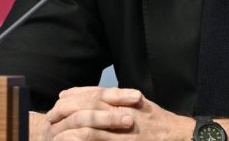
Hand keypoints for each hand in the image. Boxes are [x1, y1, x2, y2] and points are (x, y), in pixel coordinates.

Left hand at [42, 86, 193, 139]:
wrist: (177, 136)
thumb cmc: (156, 121)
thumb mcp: (138, 104)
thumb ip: (117, 99)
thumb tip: (93, 95)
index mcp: (124, 100)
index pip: (93, 93)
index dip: (74, 96)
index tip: (60, 99)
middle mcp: (122, 113)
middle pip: (87, 107)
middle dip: (66, 111)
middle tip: (51, 117)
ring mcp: (123, 133)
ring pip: (90, 129)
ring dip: (70, 131)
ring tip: (56, 134)